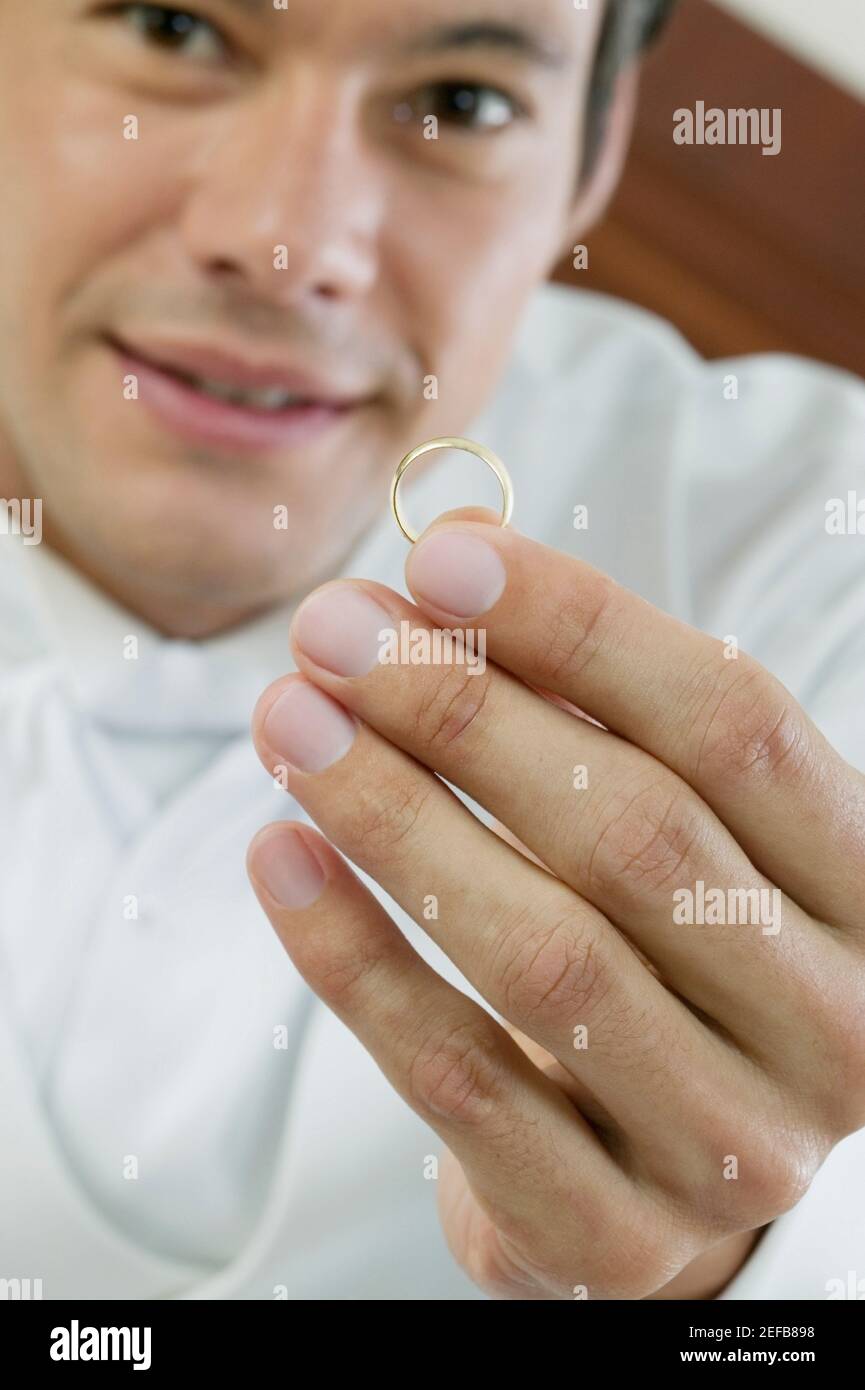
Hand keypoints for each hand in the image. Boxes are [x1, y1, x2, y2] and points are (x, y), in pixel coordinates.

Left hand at [247, 510, 864, 1299]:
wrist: (673, 1159)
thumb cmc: (671, 947)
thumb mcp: (669, 819)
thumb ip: (584, 701)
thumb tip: (454, 553)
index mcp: (864, 892)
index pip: (737, 728)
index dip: (585, 629)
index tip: (442, 556)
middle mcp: (829, 1024)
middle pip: (634, 835)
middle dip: (462, 713)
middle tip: (332, 631)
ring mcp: (730, 1146)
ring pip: (544, 956)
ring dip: (395, 818)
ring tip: (289, 720)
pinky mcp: (610, 1234)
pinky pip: (459, 1083)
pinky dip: (354, 961)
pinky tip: (280, 857)